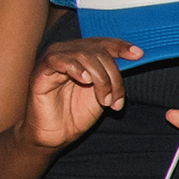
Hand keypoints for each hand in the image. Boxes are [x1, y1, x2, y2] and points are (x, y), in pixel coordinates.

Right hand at [21, 36, 137, 150]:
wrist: (57, 135)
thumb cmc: (78, 114)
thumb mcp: (104, 93)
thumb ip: (113, 76)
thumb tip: (134, 58)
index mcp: (84, 55)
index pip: (104, 44)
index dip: (121, 47)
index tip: (138, 54)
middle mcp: (68, 52)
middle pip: (99, 51)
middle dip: (113, 76)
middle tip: (116, 101)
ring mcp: (54, 60)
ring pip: (84, 55)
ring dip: (100, 79)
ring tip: (104, 100)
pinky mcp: (41, 71)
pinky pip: (58, 60)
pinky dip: (76, 68)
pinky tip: (84, 80)